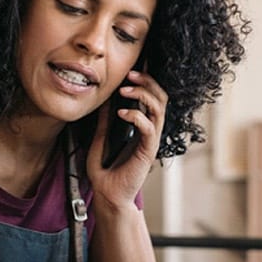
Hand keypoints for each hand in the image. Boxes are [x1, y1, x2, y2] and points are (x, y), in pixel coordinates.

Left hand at [88, 70, 167, 209]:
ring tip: (125, 90)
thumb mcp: (100, 140)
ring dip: (143, 94)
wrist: (107, 195)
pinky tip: (122, 114)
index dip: (147, 81)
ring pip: (159, 108)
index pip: (150, 98)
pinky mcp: (148, 151)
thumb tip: (105, 102)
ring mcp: (150, 140)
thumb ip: (104, 123)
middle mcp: (149, 131)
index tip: (136, 66)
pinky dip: (136, 116)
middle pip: (160, 98)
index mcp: (140, 127)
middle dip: (148, 81)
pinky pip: (149, 127)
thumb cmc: (105, 172)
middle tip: (131, 74)